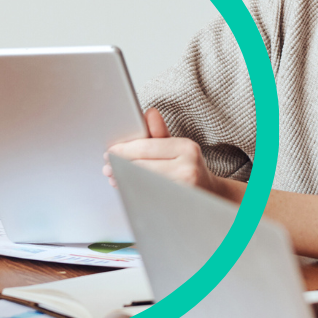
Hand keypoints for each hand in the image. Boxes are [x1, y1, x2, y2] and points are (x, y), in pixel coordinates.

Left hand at [106, 108, 239, 199]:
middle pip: (143, 166)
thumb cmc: (188, 167)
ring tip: (114, 178)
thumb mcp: (177, 146)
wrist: (210, 193)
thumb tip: (149, 112)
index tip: (110, 152)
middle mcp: (188, 167)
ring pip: (144, 182)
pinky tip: (127, 189)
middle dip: (121, 166)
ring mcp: (184, 189)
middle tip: (107, 168)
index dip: (124, 150)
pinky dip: (135, 192)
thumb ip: (159, 132)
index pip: (146, 147)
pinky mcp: (178, 204)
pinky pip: (149, 196)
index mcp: (186, 148)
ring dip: (124, 180)